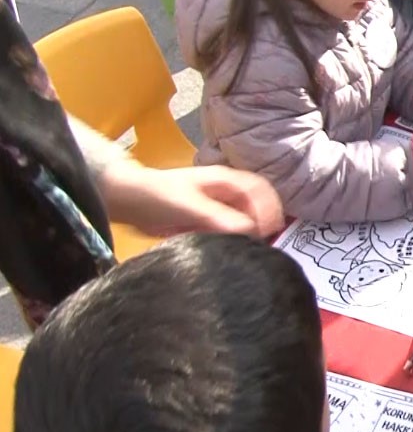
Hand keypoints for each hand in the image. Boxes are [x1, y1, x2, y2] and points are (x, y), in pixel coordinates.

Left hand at [98, 162, 283, 237]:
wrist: (125, 201)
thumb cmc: (157, 197)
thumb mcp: (189, 207)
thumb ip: (219, 218)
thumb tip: (251, 232)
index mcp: (225, 181)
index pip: (261, 190)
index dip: (269, 208)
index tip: (266, 231)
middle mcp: (225, 192)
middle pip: (258, 204)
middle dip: (265, 221)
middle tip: (264, 243)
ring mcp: (216, 207)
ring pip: (245, 218)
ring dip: (251, 232)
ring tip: (250, 249)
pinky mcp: (206, 222)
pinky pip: (230, 230)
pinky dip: (235, 239)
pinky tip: (231, 250)